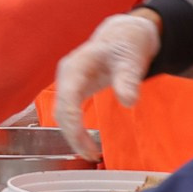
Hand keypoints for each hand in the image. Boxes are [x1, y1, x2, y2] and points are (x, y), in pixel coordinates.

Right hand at [54, 10, 161, 160]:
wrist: (124, 35)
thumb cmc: (126, 44)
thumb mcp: (131, 59)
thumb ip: (128, 79)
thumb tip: (128, 102)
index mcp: (75, 65)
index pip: (67, 97)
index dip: (72, 122)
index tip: (85, 141)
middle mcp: (66, 75)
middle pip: (60, 111)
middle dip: (73, 135)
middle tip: (92, 155)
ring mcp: (68, 84)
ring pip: (62, 116)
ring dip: (73, 136)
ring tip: (91, 154)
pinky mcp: (74, 91)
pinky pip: (69, 114)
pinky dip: (76, 131)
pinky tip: (88, 143)